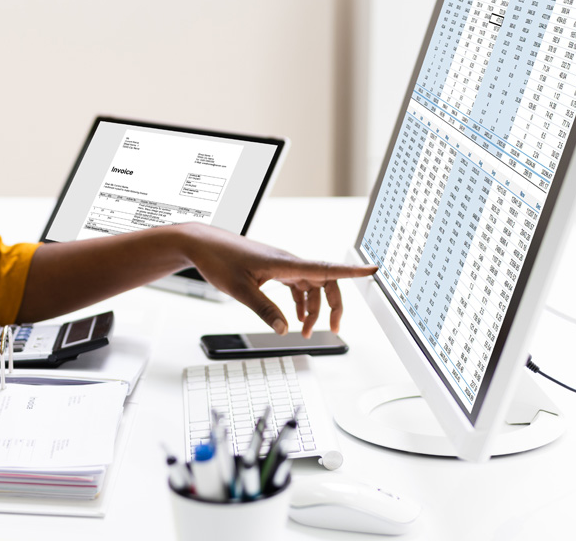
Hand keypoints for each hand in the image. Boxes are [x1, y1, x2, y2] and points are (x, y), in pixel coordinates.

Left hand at [181, 224, 376, 336]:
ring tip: (306, 331)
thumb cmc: (218, 259)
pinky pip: (297, 284)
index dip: (352, 271)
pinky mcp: (273, 268)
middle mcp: (288, 261)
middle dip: (333, 305)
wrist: (201, 243)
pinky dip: (301, 302)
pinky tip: (295, 317)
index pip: (326, 267)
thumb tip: (285, 329)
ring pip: (311, 285)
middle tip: (333, 329)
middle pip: (325, 281)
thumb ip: (264, 310)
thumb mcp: (239, 290)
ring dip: (313, 308)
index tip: (374, 270)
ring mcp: (281, 264)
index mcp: (285, 263)